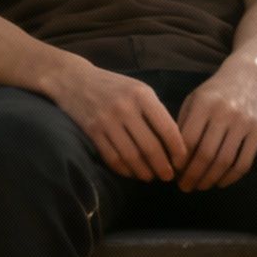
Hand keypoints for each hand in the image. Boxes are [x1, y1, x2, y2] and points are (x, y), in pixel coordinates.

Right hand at [49, 62, 189, 181]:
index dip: (177, 150)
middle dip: (163, 167)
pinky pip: (112, 158)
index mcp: (142, 95)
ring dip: (144, 172)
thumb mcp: (138, 89)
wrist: (75, 80)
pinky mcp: (92, 131)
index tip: (182, 162)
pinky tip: (132, 173)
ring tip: (151, 176)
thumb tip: (175, 144)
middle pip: (150, 147)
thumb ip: (155, 112)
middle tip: (168, 176)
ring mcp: (107, 120)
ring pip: (132, 156)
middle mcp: (125, 107)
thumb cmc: (114, 86)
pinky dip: (125, 170)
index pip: (167, 129)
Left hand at [174, 63, 256, 191]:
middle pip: (206, 154)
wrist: (251, 74)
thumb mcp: (194, 98)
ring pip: (225, 161)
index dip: (179, 160)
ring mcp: (243, 123)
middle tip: (184, 187)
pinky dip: (231, 177)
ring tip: (200, 186)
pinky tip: (221, 182)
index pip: (188, 140)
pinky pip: (244, 162)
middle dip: (192, 175)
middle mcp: (224, 113)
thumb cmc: (216, 90)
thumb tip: (170, 155)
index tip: (172, 172)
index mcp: (204, 104)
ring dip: (210, 179)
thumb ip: (183, 123)